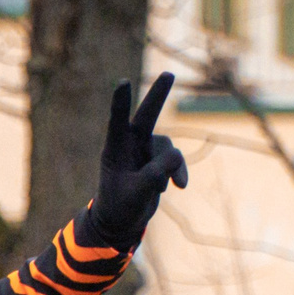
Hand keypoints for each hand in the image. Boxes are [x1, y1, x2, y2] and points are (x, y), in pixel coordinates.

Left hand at [83, 72, 187, 249]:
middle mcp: (130, 144)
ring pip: (168, 148)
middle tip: (169, 74)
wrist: (121, 221)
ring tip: (168, 188)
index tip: (123, 83)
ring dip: (171, 167)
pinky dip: (178, 173)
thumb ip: (154, 176)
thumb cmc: (120, 207)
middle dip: (159, 95)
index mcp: (115, 150)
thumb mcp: (137, 194)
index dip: (121, 103)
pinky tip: (178, 187)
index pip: (117, 122)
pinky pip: (175, 160)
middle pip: (147, 115)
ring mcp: (145, 149)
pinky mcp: (158, 159)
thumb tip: (176, 156)